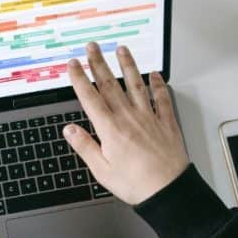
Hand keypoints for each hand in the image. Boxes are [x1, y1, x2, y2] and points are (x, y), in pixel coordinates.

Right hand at [64, 42, 188, 204]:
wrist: (168, 190)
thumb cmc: (136, 184)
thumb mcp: (102, 170)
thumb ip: (85, 146)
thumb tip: (69, 129)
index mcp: (110, 129)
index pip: (90, 98)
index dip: (79, 79)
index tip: (73, 65)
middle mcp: (129, 118)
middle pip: (110, 85)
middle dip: (99, 64)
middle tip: (92, 47)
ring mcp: (149, 118)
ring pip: (136, 85)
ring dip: (127, 65)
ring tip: (122, 49)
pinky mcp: (165, 123)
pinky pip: (162, 99)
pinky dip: (158, 85)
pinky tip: (155, 74)